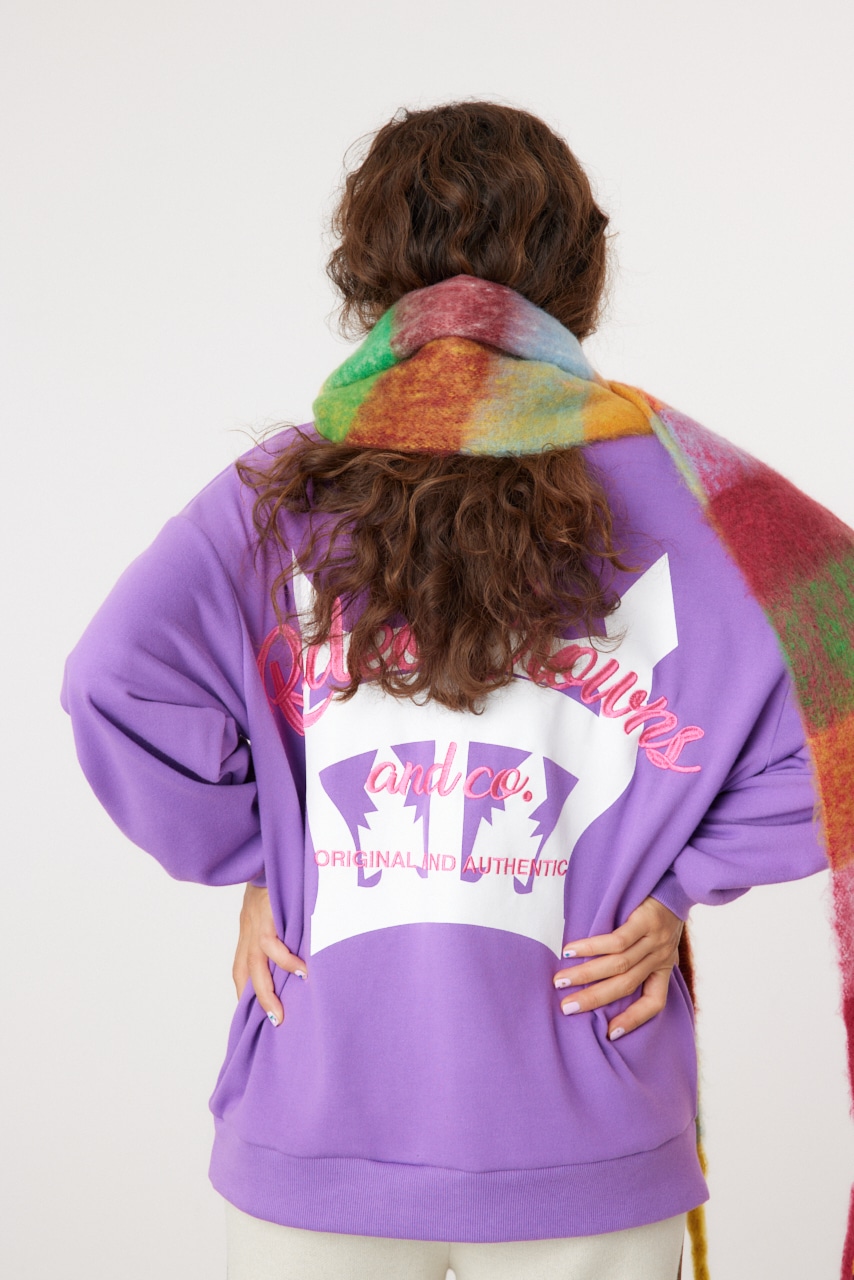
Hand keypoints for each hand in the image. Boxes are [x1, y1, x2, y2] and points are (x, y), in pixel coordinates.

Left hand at [232, 883, 306, 1027]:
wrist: (271, 850)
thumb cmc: (281, 876)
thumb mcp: (278, 904)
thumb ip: (283, 924)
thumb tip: (304, 945)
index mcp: (249, 929)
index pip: (240, 967)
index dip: (245, 991)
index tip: (254, 1013)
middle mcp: (249, 929)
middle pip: (246, 972)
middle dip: (258, 1001)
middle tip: (274, 1022)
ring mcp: (255, 923)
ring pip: (255, 966)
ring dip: (266, 992)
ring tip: (279, 1013)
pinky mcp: (267, 915)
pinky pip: (272, 945)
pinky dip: (285, 961)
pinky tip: (302, 973)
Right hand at [553, 896, 683, 1040]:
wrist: (676, 881)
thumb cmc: (659, 912)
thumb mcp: (658, 942)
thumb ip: (639, 959)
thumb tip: (601, 978)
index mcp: (664, 967)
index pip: (654, 1002)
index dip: (634, 1020)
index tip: (611, 1034)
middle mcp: (660, 957)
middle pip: (625, 986)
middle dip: (594, 999)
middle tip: (567, 1008)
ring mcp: (653, 940)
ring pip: (618, 965)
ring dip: (586, 975)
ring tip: (561, 980)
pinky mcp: (644, 920)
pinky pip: (615, 940)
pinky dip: (591, 948)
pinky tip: (571, 950)